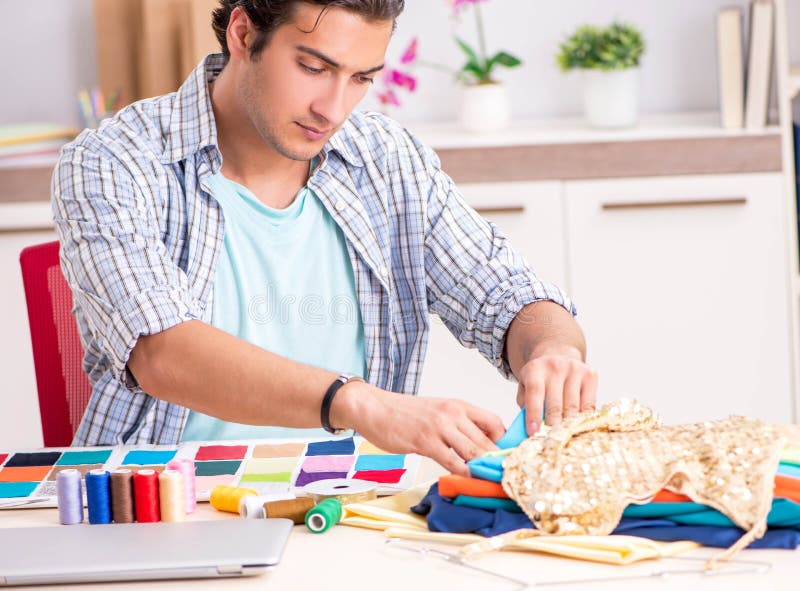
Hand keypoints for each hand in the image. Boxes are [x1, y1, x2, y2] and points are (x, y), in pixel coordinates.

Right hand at [332, 382, 504, 475]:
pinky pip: (452, 462)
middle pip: (487, 440)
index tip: (508, 457)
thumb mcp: (438, 411)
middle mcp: (453, 414)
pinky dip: (463, 474)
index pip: (494, 422)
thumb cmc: (405, 413)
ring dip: (484, 470)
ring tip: (493, 483)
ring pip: (474, 452)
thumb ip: (457, 425)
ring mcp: (440, 428)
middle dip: (498, 461)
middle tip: (506, 477)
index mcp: (459, 405)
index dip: (505, 442)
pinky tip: (467, 482)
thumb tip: (478, 445)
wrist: (375, 408)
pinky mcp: (425, 442)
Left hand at [515, 347, 597, 434]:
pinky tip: (578, 426)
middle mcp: (555, 366)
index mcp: (535, 369)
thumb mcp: (525, 386)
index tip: (533, 433)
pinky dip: (583, 419)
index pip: (535, 393)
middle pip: (555, 403)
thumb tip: (530, 430)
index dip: (534, 414)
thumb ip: (525, 405)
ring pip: (573, 407)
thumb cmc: (539, 378)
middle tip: (550, 441)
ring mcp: (574, 369)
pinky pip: (588, 404)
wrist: (557, 354)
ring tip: (564, 437)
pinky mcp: (590, 375)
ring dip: (568, 425)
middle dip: (552, 426)